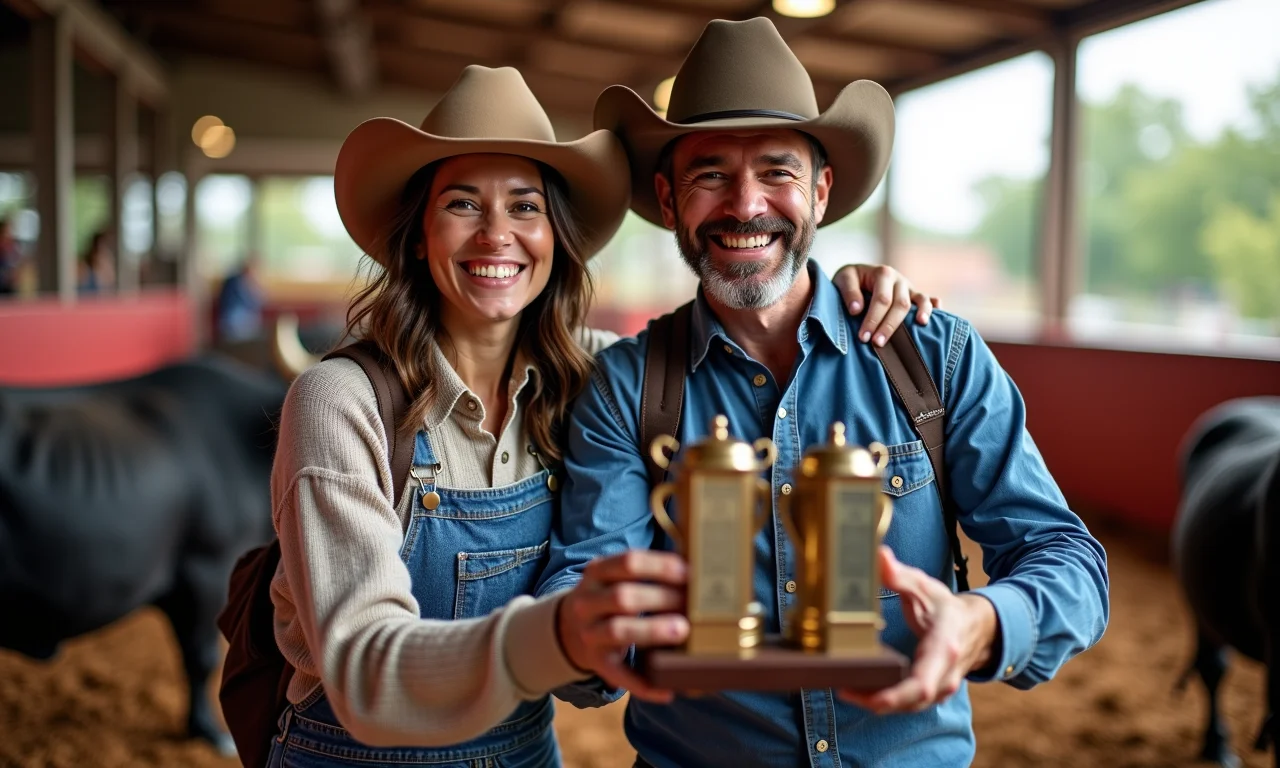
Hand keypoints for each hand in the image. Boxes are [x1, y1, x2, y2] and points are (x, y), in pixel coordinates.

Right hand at [556, 550, 689, 702]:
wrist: (570, 628)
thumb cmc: (610, 598)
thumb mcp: (616, 577)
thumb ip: (647, 572)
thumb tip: (698, 572)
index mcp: (597, 573)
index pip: (628, 562)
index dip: (660, 566)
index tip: (689, 573)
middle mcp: (588, 602)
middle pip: (622, 597)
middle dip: (660, 598)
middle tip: (693, 604)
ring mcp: (590, 634)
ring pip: (618, 630)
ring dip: (652, 630)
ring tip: (683, 630)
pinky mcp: (597, 663)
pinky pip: (619, 674)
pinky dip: (643, 684)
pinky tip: (668, 690)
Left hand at [832, 264, 940, 346]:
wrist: (858, 275)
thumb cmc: (850, 280)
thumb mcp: (843, 278)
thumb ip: (849, 292)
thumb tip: (856, 310)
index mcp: (883, 273)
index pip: (882, 299)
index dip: (873, 319)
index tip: (864, 337)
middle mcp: (899, 280)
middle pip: (900, 304)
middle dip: (889, 325)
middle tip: (877, 343)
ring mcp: (909, 287)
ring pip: (920, 301)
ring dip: (920, 314)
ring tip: (920, 325)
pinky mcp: (914, 295)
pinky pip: (928, 299)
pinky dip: (935, 306)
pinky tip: (934, 317)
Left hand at [839, 546, 996, 713]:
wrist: (977, 627)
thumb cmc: (946, 607)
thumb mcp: (924, 587)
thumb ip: (899, 575)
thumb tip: (878, 554)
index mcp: (944, 649)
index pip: (923, 683)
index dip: (896, 695)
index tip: (872, 697)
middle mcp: (945, 675)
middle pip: (913, 701)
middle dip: (877, 701)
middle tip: (844, 691)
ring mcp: (940, 688)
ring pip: (909, 707)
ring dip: (877, 702)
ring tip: (846, 690)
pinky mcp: (932, 693)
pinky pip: (908, 704)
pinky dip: (885, 701)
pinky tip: (860, 691)